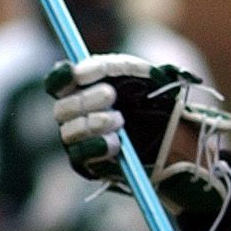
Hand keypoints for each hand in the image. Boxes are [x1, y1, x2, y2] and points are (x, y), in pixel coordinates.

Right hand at [45, 53, 230, 212]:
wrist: (174, 132)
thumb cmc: (152, 97)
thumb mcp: (138, 73)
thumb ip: (111, 65)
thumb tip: (81, 71)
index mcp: (81, 90)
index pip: (56, 84)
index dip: (60, 78)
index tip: (74, 74)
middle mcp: (75, 116)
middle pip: (61, 109)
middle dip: (85, 100)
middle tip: (110, 95)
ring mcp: (79, 142)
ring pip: (69, 133)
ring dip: (93, 123)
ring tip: (119, 120)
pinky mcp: (89, 164)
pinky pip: (80, 157)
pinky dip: (96, 147)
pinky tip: (114, 142)